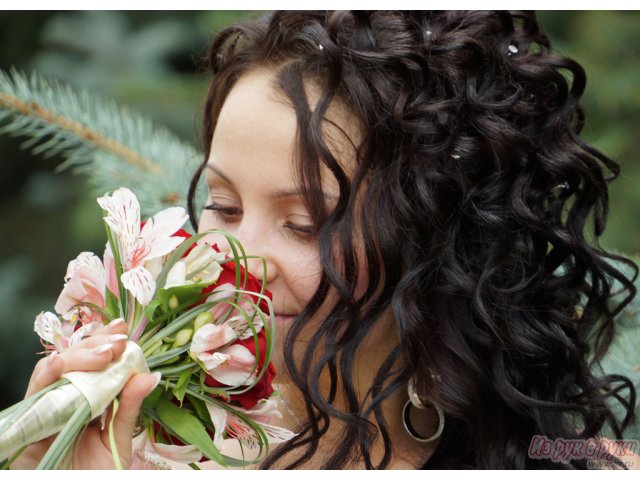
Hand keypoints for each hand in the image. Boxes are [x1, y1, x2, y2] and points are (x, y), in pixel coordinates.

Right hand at [10, 320, 158, 468]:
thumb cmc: (94, 473)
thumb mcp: (118, 440)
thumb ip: (129, 409)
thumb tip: (150, 376)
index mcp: (91, 397)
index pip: (95, 362)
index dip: (105, 341)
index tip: (122, 328)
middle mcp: (69, 397)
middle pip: (76, 359)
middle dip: (96, 344)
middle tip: (118, 342)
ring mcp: (49, 406)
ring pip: (56, 368)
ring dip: (79, 356)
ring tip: (104, 354)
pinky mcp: (31, 420)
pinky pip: (34, 392)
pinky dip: (46, 375)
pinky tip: (58, 363)